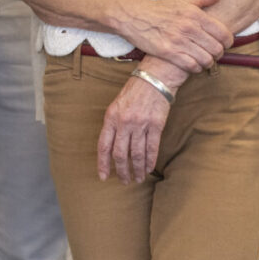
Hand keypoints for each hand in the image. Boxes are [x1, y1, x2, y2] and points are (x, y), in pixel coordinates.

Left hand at [96, 60, 181, 183]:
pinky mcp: (156, 126)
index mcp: (111, 117)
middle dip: (121, 171)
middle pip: (120, 154)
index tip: (103, 177)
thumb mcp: (116, 105)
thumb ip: (113, 124)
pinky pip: (152, 148)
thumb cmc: (134, 91)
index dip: (103, 163)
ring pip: (136, 154)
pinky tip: (148, 169)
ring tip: (138, 179)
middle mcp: (124, 122)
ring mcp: (140, 124)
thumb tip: (111, 146)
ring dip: (137, 169)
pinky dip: (149, 161)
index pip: (103, 146)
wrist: (154, 78)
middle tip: (124, 181)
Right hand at [113, 0, 231, 72]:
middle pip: (217, 48)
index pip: (224, 33)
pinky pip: (191, 66)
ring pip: (206, 59)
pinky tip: (192, 64)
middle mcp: (189, 27)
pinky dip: (195, 68)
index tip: (223, 44)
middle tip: (212, 53)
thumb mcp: (181, 0)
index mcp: (195, 14)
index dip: (227, 42)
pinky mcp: (168, 52)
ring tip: (203, 60)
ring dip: (207, 62)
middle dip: (218, 54)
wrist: (132, 16)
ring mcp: (178, 41)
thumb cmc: (157, 9)